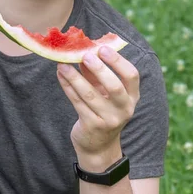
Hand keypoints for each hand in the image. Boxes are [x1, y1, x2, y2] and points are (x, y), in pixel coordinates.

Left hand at [56, 46, 139, 167]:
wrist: (98, 145)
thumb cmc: (102, 109)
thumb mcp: (104, 91)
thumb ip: (96, 72)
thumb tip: (83, 48)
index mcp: (132, 96)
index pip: (132, 76)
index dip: (118, 61)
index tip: (103, 48)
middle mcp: (124, 109)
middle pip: (115, 87)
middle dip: (100, 69)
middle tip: (86, 55)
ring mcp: (109, 119)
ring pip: (90, 95)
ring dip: (75, 77)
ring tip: (63, 64)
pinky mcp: (92, 125)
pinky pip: (77, 102)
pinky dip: (67, 87)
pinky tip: (60, 75)